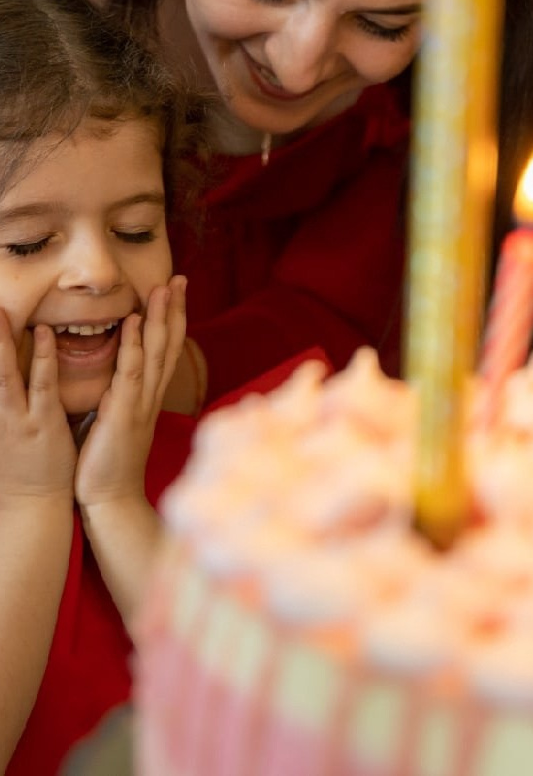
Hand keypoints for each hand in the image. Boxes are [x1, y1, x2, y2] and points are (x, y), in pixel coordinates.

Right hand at [0, 312, 74, 505]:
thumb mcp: (3, 430)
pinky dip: (42, 357)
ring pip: (3, 372)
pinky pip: (41, 384)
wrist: (32, 504)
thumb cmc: (21, 465)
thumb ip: (1, 401)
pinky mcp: (41, 423)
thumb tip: (0, 379)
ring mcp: (16, 417)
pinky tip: (43, 332)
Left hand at [75, 276, 185, 509]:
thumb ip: (122, 397)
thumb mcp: (118, 421)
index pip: (166, 350)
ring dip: (160, 318)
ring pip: (155, 352)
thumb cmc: (108, 463)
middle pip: (169, 344)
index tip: (176, 292)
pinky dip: (134, 344)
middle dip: (175, 310)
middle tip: (179, 278)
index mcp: (149, 395)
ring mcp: (141, 402)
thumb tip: (119, 379)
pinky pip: (131, 372)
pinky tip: (134, 321)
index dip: (173, 319)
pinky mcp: (124, 412)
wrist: (110, 499)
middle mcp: (151, 394)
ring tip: (164, 288)